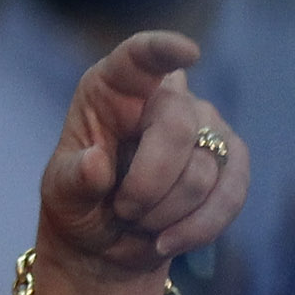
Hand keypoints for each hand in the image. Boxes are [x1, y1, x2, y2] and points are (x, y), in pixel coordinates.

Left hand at [38, 31, 250, 287]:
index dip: (162, 50)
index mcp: (111, 89)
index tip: (187, 52)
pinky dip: (201, 226)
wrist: (108, 243)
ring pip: (204, 168)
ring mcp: (203, 125)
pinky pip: (232, 192)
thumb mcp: (63, 196)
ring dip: (168, 212)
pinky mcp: (230, 159)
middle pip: (176, 126)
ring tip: (140, 223)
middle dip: (149, 182)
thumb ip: (75, 179)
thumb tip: (96, 163)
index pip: (137, 58)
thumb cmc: (81, 204)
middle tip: (123, 209)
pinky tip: (169, 241)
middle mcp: (162, 98)